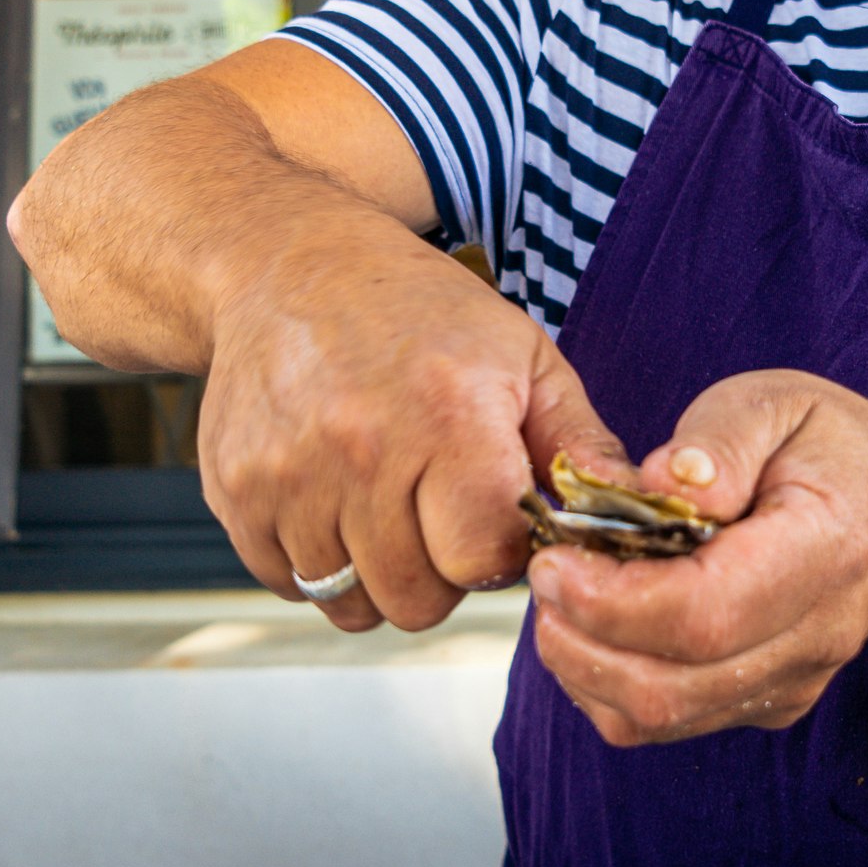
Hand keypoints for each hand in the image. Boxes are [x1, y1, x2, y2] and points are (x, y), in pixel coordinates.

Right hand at [201, 234, 621, 633]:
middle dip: (442, 572)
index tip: (493, 513)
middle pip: (420, 600)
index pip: (486, 560)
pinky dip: (317, 564)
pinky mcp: (235, 491)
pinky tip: (334, 502)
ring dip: (379, 573)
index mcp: (449, 415)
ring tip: (387, 504)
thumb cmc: (416, 309)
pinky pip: (289, 585)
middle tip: (437, 511)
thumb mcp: (522, 355)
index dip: (500, 550)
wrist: (282, 262)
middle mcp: (362, 449)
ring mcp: (289, 475)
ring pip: (352, 605)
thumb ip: (581, 445)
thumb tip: (632, 520)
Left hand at [526, 370, 867, 745]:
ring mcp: (790, 684)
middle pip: (673, 687)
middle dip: (580, 642)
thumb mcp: (778, 403)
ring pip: (659, 719)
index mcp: (827, 550)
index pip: (708, 612)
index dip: (614, 602)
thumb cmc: (826, 451)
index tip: (554, 561)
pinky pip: (663, 722)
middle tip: (544, 576)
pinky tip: (595, 625)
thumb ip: (719, 439)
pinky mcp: (762, 707)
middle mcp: (815, 637)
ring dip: (583, 666)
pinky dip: (605, 684)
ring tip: (562, 597)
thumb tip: (660, 483)